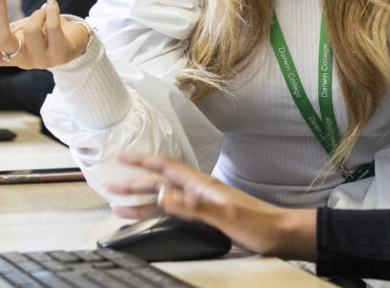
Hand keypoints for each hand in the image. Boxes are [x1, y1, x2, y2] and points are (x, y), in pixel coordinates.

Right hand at [0, 0, 90, 70]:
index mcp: (8, 57)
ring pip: (31, 29)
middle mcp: (22, 61)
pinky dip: (51, 10)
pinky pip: (52, 27)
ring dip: (38, 13)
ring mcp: (42, 60)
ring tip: (44, 11)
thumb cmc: (41, 34)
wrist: (75, 41)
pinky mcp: (61, 54)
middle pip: (3, 41)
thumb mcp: (16, 34)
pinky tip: (52, 4)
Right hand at [105, 151, 316, 260]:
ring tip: (118, 204)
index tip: (119, 154)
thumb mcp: (225, 216)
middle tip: (107, 183)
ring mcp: (203, 203)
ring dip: (140, 199)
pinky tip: (150, 215)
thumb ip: (193, 205)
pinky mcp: (207, 216)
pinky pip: (174, 210)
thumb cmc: (260, 225)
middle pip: (160, 182)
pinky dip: (157, 211)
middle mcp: (200, 191)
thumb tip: (163, 194)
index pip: (165, 168)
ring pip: (164, 197)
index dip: (140, 161)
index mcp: (202, 186)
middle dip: (132, 182)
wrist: (282, 234)